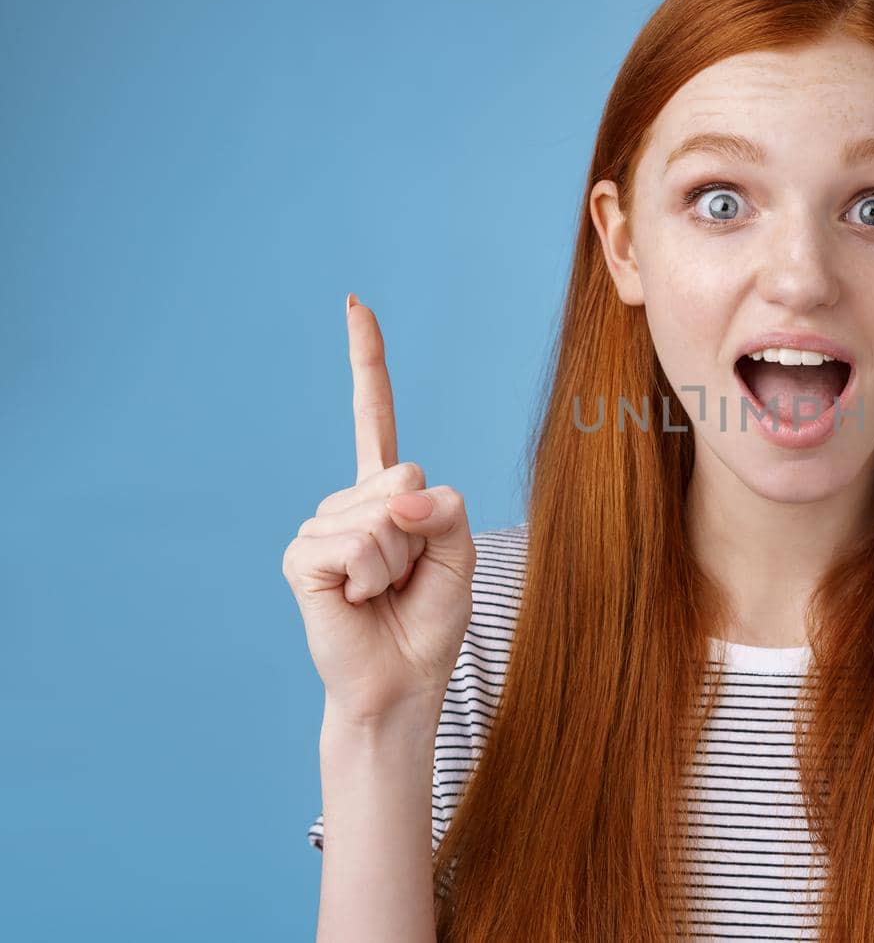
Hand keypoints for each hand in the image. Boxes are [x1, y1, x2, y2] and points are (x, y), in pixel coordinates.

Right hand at [281, 293, 475, 724]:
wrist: (400, 682)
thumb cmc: (428, 621)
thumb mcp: (460, 556)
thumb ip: (448, 512)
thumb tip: (404, 492)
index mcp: (387, 494)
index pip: (376, 415)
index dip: (366, 360)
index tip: (354, 303)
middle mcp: (349, 502)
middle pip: (409, 477)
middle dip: (426, 533)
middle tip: (408, 577)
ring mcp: (319, 525)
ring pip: (386, 516)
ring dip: (400, 562)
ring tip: (384, 592)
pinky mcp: (302, 556)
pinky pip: (359, 544)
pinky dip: (373, 577)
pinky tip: (359, 600)